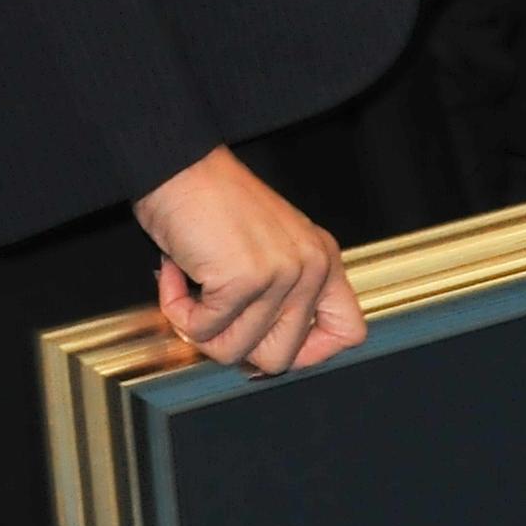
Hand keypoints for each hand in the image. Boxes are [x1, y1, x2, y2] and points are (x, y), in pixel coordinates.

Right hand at [134, 145, 364, 376]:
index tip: (270, 346)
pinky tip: (176, 274)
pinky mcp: (244, 280)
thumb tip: (263, 358)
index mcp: (324, 261)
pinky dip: (176, 309)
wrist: (179, 167)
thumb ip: (283, 295)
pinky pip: (201, 330)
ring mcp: (281, 275)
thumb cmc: (213, 203)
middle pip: (282, 358)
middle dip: (234, 346)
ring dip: (197, 328)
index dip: (309, 354)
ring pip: (234, 351)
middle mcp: (311, 268)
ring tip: (191, 287)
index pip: (348, 333)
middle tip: (212, 316)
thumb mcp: (271, 247)